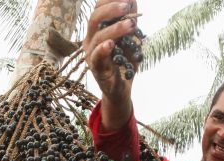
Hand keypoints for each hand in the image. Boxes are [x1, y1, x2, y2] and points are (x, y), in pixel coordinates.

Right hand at [83, 0, 138, 130]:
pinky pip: (96, 57)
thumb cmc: (123, 63)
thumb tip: (133, 0)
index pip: (98, 8)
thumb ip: (131, 22)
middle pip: (94, 18)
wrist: (121, 90)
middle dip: (111, 9)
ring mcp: (91, 54)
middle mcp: (90, 40)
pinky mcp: (96, 69)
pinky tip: (112, 43)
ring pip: (97, 36)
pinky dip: (103, 49)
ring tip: (131, 25)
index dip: (108, 0)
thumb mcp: (130, 39)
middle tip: (127, 5)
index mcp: (97, 30)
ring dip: (115, 28)